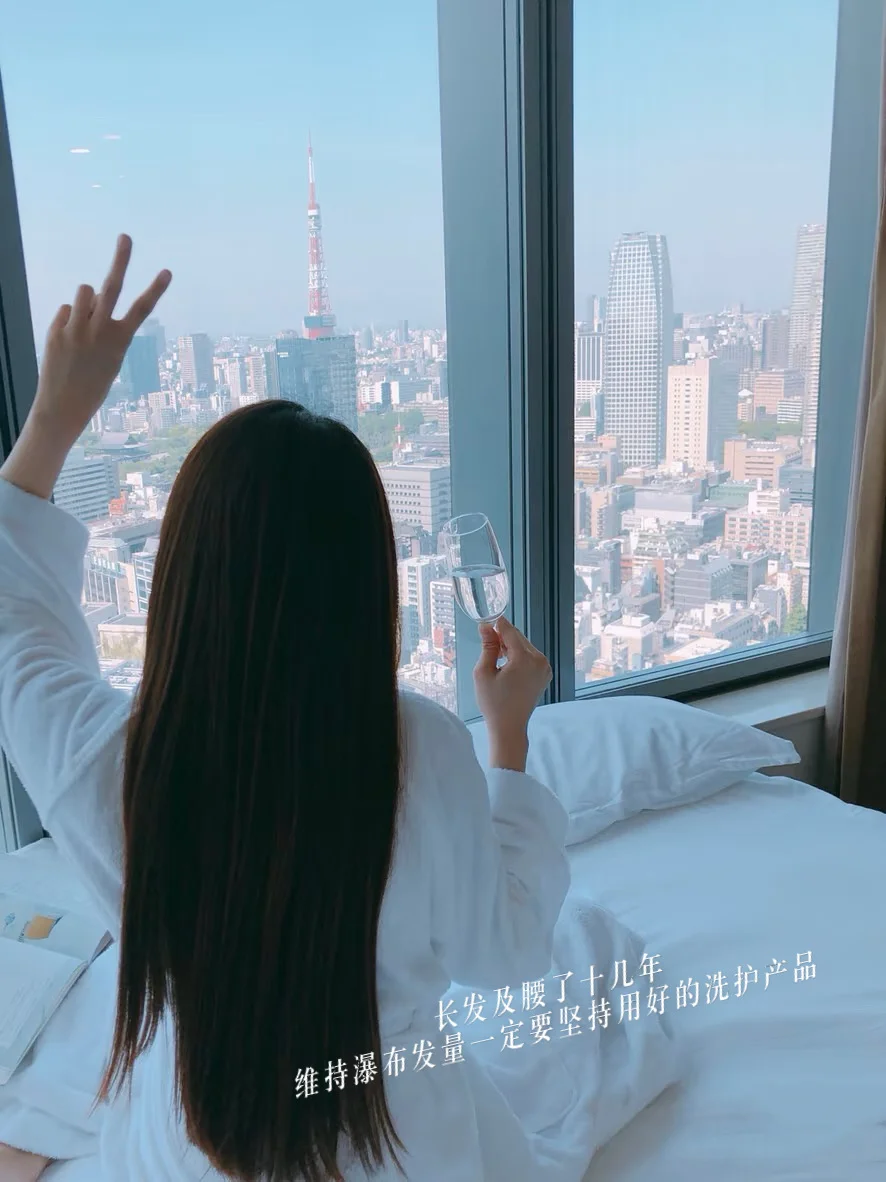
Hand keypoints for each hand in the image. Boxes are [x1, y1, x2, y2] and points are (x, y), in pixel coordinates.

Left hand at [31, 234, 170, 443]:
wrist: (64, 405)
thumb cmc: (92, 383)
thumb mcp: (109, 356)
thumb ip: (104, 324)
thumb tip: (92, 297)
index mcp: (120, 340)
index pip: (142, 309)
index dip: (155, 288)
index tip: (167, 270)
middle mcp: (100, 331)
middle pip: (111, 286)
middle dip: (121, 260)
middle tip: (126, 237)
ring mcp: (77, 328)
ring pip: (84, 292)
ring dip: (86, 300)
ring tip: (84, 322)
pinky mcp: (58, 329)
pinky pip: (67, 310)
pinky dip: (69, 320)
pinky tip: (67, 342)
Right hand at [473, 616, 550, 769]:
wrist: (509, 727)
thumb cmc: (493, 702)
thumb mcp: (483, 672)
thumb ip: (487, 646)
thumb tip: (485, 626)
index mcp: (525, 659)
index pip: (510, 632)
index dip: (497, 625)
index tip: (485, 623)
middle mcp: (539, 660)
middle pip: (518, 637)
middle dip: (503, 638)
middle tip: (487, 645)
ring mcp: (545, 667)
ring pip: (524, 646)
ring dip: (510, 647)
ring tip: (496, 660)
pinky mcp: (545, 674)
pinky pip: (530, 656)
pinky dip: (519, 656)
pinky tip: (507, 667)